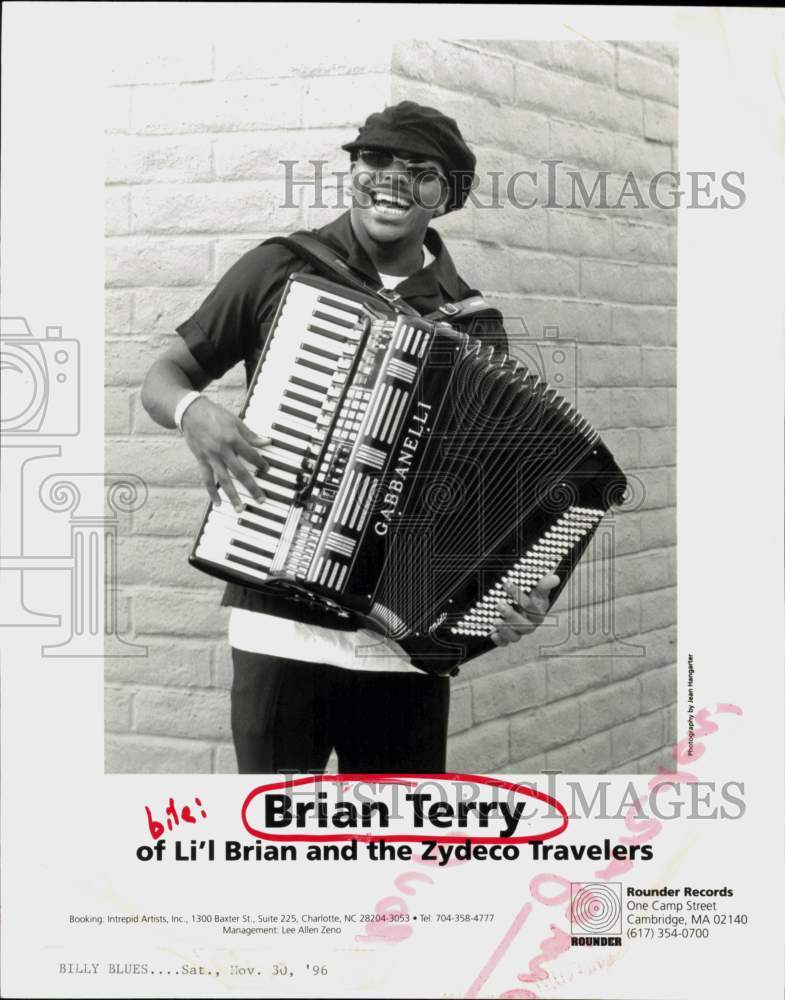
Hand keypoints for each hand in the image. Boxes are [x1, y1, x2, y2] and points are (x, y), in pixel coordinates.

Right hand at [180, 395, 270, 511]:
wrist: (189, 412)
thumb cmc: (214, 414)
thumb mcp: (235, 421)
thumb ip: (250, 435)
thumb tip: (266, 442)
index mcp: (233, 438)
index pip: (251, 455)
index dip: (261, 463)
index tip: (267, 469)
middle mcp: (222, 450)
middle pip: (240, 472)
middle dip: (252, 487)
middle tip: (261, 500)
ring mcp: (211, 457)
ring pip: (224, 480)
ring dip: (233, 496)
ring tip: (240, 509)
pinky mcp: (201, 460)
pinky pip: (207, 479)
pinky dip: (212, 492)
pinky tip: (218, 503)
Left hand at [490, 574, 559, 646]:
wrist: (518, 601)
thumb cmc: (529, 593)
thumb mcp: (536, 586)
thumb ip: (544, 583)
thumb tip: (555, 578)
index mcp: (538, 612)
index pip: (530, 607)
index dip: (519, 596)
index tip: (507, 584)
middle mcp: (530, 624)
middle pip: (524, 625)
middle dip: (511, 615)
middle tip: (499, 604)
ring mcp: (519, 632)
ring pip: (515, 636)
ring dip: (505, 629)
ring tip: (495, 620)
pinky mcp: (507, 637)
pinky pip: (505, 643)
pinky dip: (499, 640)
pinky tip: (493, 634)